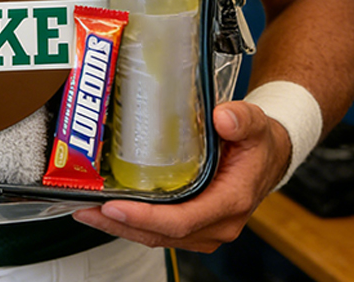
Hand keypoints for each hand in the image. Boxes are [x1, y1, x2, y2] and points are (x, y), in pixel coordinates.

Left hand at [73, 101, 291, 252]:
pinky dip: (132, 223)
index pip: (182, 220)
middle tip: (85, 209)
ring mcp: (205, 228)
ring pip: (157, 237)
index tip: (115, 208)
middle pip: (162, 234)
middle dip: (121, 225)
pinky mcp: (194, 225)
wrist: (268, 155)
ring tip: (87, 211)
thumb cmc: (257, 141)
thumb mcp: (254, 123)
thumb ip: (241, 119)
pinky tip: (108, 210)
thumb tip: (223, 117)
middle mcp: (217, 224)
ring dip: (121, 227)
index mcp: (230, 202)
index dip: (146, 217)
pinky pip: (159, 230)